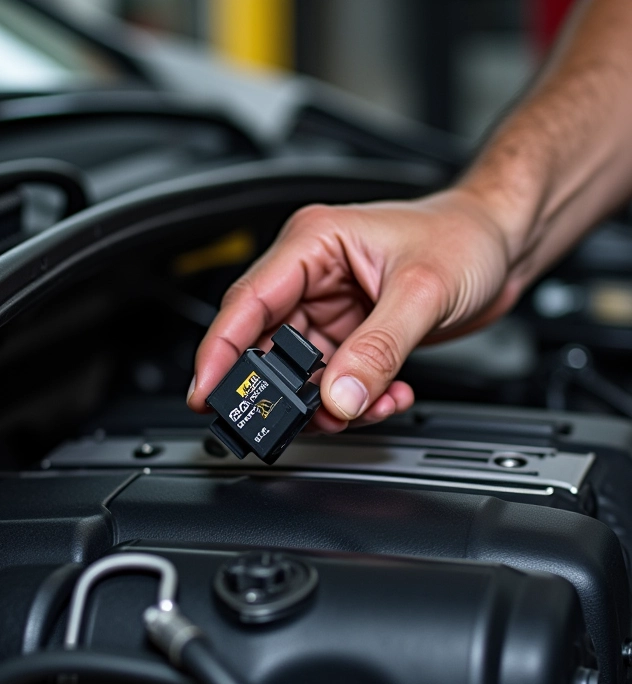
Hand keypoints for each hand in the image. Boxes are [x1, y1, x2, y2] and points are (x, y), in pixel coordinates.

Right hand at [187, 187, 521, 431]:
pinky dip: (356, 397)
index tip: (205, 394)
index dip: (220, 351)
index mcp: (312, 243)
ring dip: (327, 400)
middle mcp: (312, 275)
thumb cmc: (464, 237)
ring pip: (301, 370)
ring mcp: (330, 308)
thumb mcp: (421, 291)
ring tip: (362, 406)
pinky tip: (386, 395)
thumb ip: (378, 349)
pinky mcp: (350, 333)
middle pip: (267, 343)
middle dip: (280, 389)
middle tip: (286, 422)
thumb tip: (339, 396)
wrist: (501, 243)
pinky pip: (334, 378)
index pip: (247, 301)